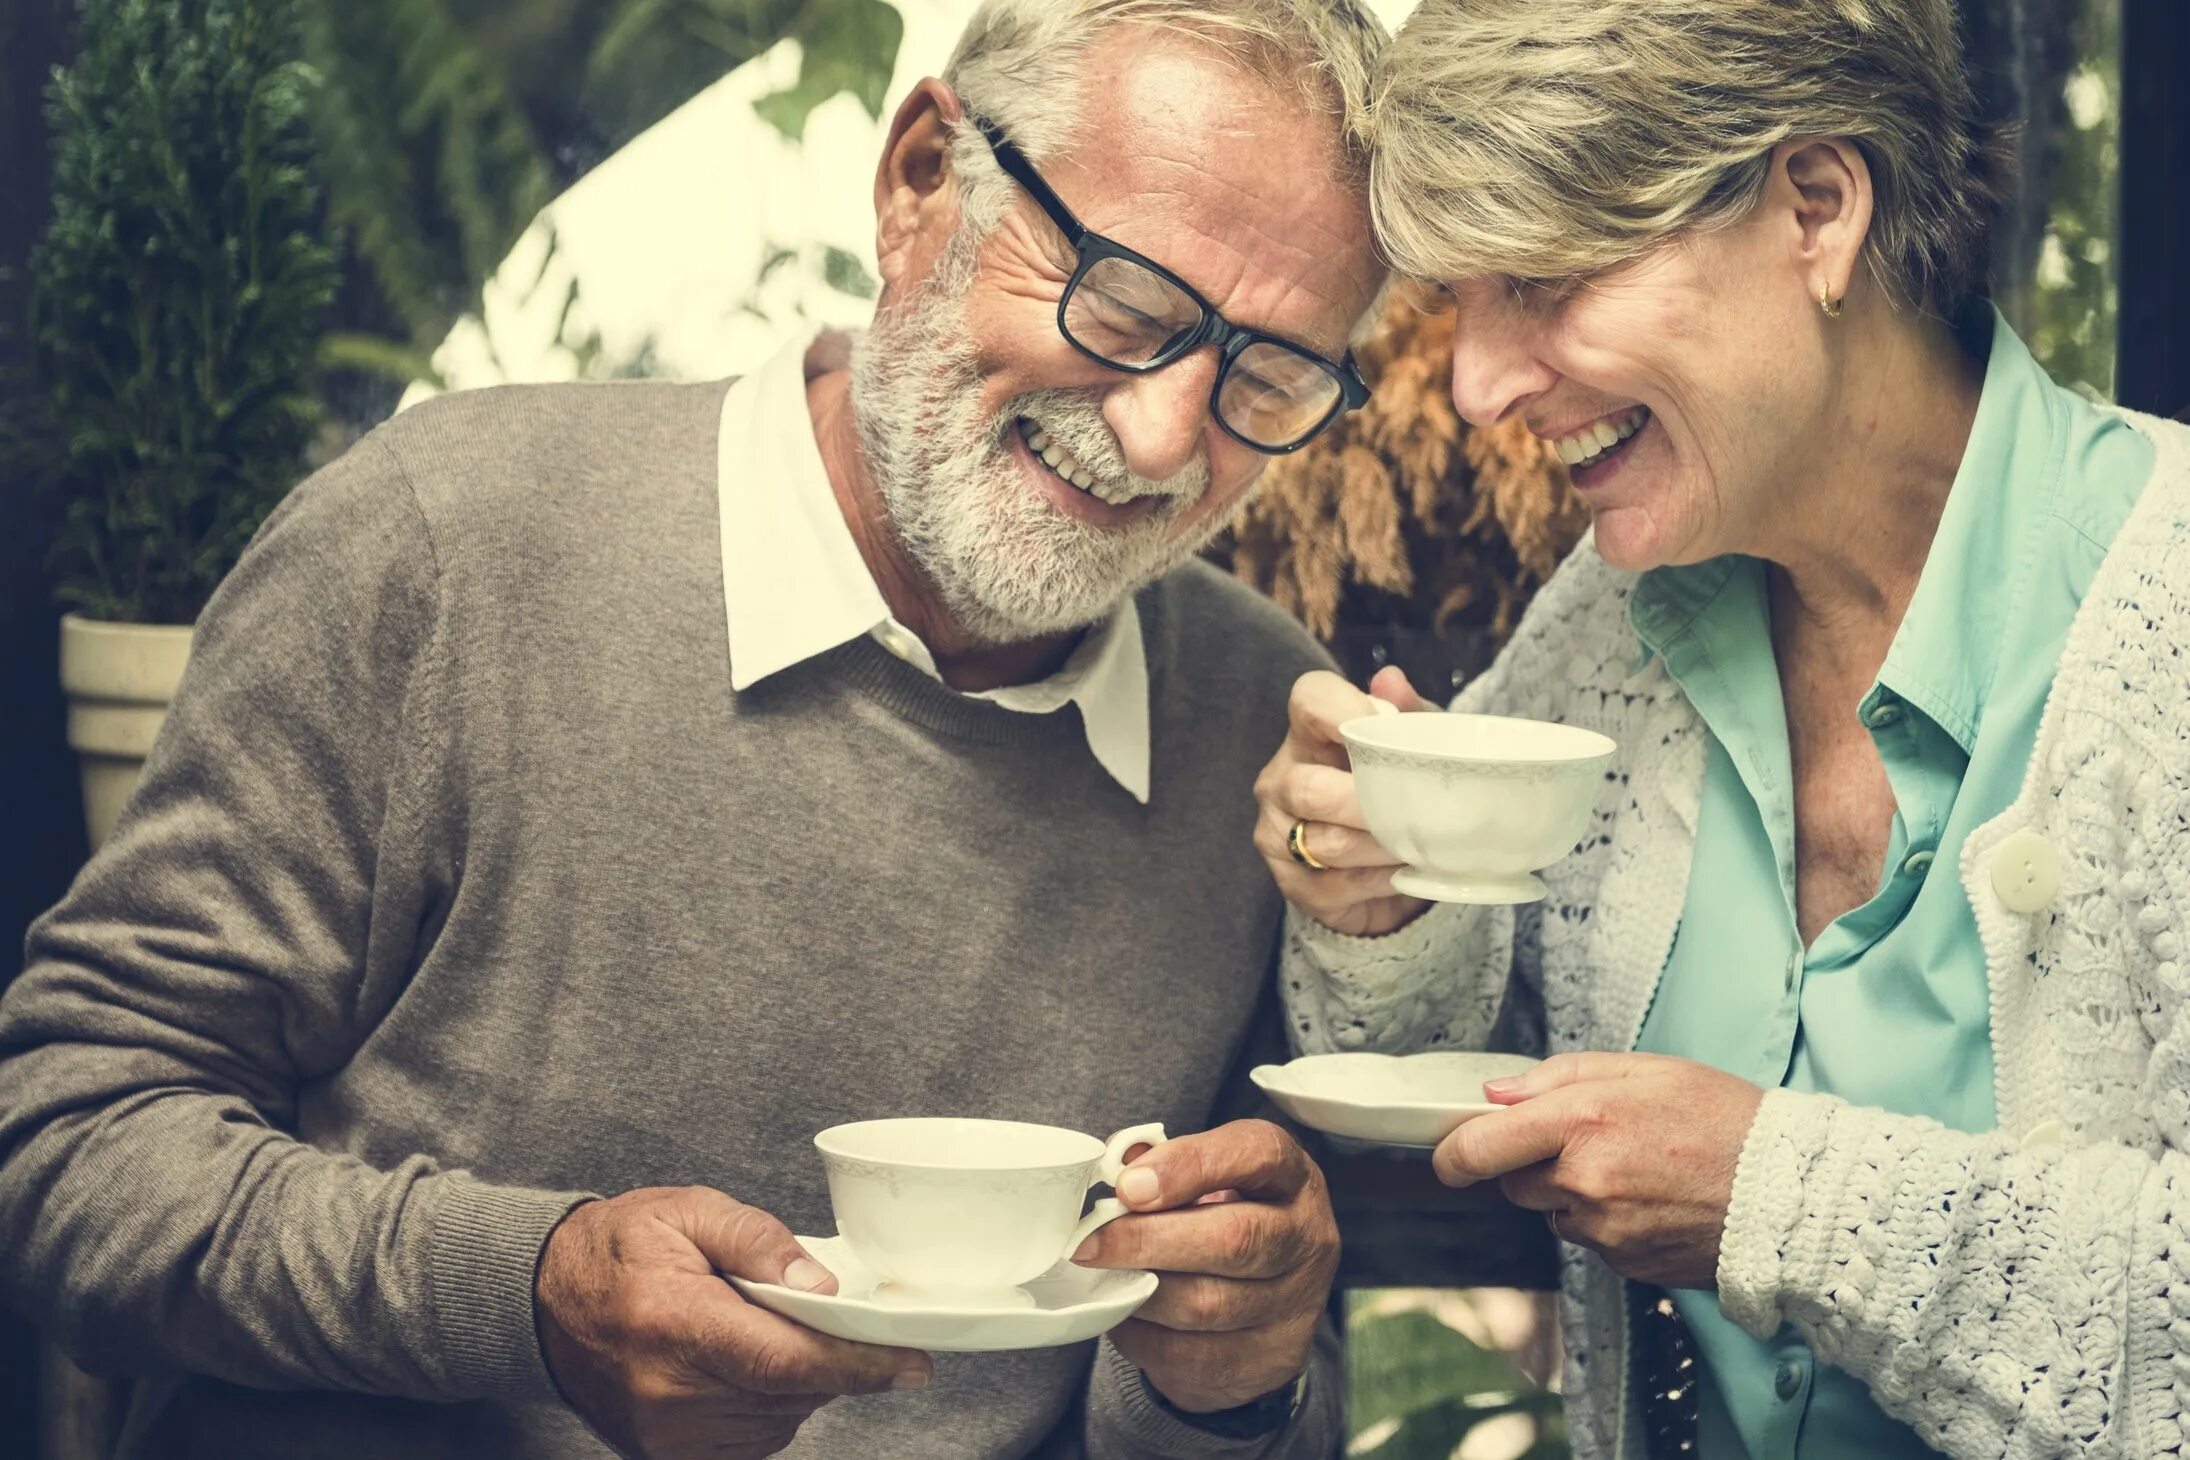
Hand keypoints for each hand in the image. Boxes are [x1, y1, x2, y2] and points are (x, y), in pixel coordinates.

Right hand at [535, 1187, 931, 1458]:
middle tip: (814, 1312)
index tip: (912, 1365)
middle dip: (826, 1357)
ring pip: (779, 1420)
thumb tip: (822, 1285)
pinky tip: (746, 1365)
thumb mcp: (688, 1211)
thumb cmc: (619, 1247)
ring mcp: (665, 1435)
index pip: (786, 1360)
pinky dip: (768, 1404)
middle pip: (792, 1392)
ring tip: (759, 1330)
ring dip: (796, 1381)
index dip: (858, 1366)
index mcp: (675, 1323)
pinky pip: (751, 1440)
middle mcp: (668, 1393)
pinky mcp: (666, 1456)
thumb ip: (759, 1241)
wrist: (542, 1297)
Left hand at [1072, 1120, 1337, 1412]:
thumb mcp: (1208, 1177)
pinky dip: (1144, 1334)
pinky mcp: (1271, 1359)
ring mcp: (1295, 1304)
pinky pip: (1191, 1353)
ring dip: (1140, 1290)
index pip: (1257, 1155)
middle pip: (1235, 1239)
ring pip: (1206, 1304)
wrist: (1267, 1300)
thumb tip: (1115, 1164)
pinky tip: (1126, 1310)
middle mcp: (1307, 1237)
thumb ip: (1164, 1164)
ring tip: (1103, 1275)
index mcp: (1291, 1175)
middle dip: (1149, 1239)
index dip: (1189, 1166)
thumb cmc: (1224, 1217)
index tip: (1128, 1186)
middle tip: (1088, 1243)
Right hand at [1254, 667, 1435, 936]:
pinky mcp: (1292, 884)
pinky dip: (1381, 881)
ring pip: (1329, 843)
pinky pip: (1336, 885)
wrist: (1388, 862)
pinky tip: (1404, 872)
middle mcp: (1280, 779)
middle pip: (1309, 788)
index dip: (1344, 708)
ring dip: (1384, 847)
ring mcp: (1277, 834)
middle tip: (1417, 809)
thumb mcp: (1414, 746)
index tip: (1386, 726)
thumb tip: (1392, 682)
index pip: (1308, 701)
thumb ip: (1408, 715)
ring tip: (1421, 844)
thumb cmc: (1398, 787)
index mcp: (1308, 733)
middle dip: (1369, 803)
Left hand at [1431, 1053, 1764, 1289]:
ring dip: (1572, 1193)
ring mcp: (1604, 1230)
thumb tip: (1495, 1096)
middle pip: (1514, 1181)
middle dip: (1534, 1163)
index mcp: (1582, 1123)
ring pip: (1553, 1212)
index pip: (1480, 1147)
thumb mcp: (1643, 1070)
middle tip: (1589, 1141)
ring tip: (1635, 1169)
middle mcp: (1584, 1182)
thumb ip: (1559, 1078)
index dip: (1453, 1152)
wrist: (1790, 1193)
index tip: (1448, 1153)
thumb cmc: (1722, 1118)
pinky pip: (1590, 1240)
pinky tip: (1651, 1200)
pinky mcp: (1625, 1264)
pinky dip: (1606, 1222)